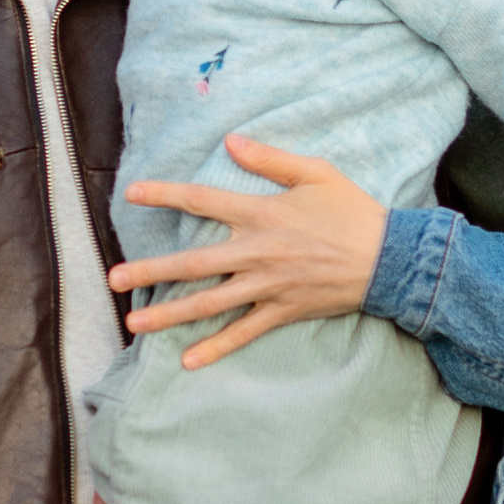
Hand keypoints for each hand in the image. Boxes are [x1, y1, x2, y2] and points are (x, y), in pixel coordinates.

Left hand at [108, 138, 388, 368]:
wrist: (390, 259)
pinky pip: (243, 332)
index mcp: (261, 214)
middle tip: (113, 279)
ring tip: (134, 324)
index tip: (131, 193)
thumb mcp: (316, 173)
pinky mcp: (282, 311)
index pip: (202, 201)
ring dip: (169, 315)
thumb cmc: (354, 212)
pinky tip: (188, 361)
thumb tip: (231, 141)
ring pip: (209, 304)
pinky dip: (216, 348)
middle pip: (192, 264)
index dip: (165, 194)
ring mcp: (267, 286)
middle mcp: (257, 252)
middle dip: (150, 272)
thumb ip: (270, 159)